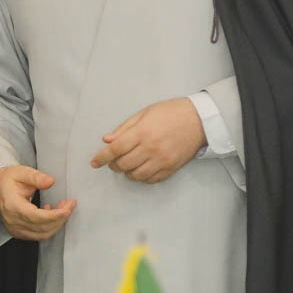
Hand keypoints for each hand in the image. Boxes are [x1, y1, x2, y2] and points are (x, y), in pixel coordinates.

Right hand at [0, 165, 75, 241]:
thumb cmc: (8, 179)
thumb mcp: (21, 172)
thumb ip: (36, 177)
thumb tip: (50, 182)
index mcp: (12, 205)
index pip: (35, 217)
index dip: (54, 216)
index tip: (67, 209)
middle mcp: (12, 221)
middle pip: (41, 228)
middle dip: (60, 218)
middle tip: (70, 205)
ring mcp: (14, 229)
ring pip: (42, 234)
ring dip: (57, 224)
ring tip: (64, 209)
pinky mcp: (18, 232)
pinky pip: (38, 235)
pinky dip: (49, 227)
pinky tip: (52, 214)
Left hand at [90, 98, 205, 183]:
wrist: (198, 120)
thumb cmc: (170, 113)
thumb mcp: (144, 113)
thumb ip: (124, 128)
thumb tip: (106, 140)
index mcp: (142, 132)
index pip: (115, 149)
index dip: (101, 157)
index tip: (94, 162)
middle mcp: (151, 149)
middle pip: (123, 164)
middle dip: (113, 164)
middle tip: (113, 160)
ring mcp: (162, 160)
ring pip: (135, 175)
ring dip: (127, 172)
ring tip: (127, 164)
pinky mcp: (171, 168)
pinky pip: (150, 180)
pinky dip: (141, 177)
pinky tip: (140, 169)